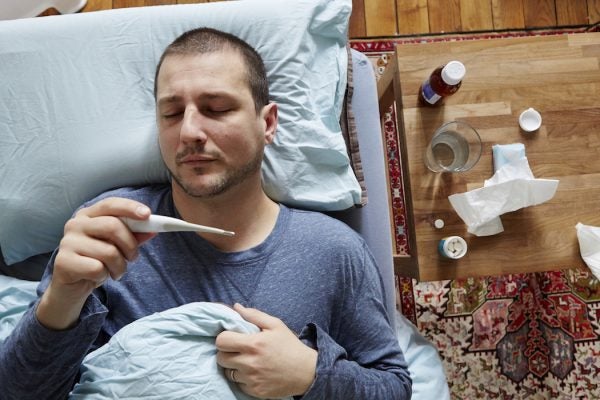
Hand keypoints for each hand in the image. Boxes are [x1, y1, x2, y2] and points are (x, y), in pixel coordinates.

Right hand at [36, 197, 155, 329]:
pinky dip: (104, 276)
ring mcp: (67, 242)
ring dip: (120, 266)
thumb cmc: (96, 260)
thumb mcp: (117, 246)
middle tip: (133, 257)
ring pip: (108, 252)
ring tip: (115, 271)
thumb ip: (133, 236)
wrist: (72, 287)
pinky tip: (98, 277)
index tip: (148, 214)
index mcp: (88, 215)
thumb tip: (152, 230)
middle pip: (113, 227)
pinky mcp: (63, 262)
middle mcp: (75, 224)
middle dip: (130, 245)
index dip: (130, 207)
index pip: (110, 204)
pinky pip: (97, 268)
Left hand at [216, 304, 317, 398]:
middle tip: (237, 350)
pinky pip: (238, 384)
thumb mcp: (275, 325)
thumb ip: (254, 315)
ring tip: (246, 361)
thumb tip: (236, 307)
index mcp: (253, 344)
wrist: (306, 372)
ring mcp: (251, 379)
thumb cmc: (290, 346)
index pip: (221, 341)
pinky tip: (254, 372)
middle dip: (226, 352)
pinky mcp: (255, 391)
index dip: (224, 338)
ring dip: (233, 366)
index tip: (232, 338)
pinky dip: (242, 378)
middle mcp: (250, 363)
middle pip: (221, 358)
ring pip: (228, 372)